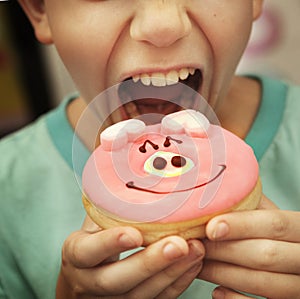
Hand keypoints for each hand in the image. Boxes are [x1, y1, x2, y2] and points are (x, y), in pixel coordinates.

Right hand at [56, 216, 204, 297]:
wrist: (84, 279)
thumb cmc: (93, 241)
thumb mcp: (92, 223)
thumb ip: (106, 204)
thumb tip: (124, 157)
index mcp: (76, 256)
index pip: (88, 252)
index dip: (110, 244)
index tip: (134, 233)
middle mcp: (89, 282)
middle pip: (116, 280)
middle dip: (150, 263)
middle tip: (178, 243)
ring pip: (141, 294)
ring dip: (171, 272)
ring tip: (196, 248)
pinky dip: (178, 282)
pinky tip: (194, 262)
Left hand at [198, 195, 299, 298]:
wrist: (293, 253)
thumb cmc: (272, 228)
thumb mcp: (267, 211)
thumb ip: (248, 202)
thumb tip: (213, 193)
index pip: (274, 224)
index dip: (241, 225)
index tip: (211, 228)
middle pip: (266, 254)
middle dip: (225, 250)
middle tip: (196, 245)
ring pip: (263, 283)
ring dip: (223, 273)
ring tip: (197, 263)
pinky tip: (217, 290)